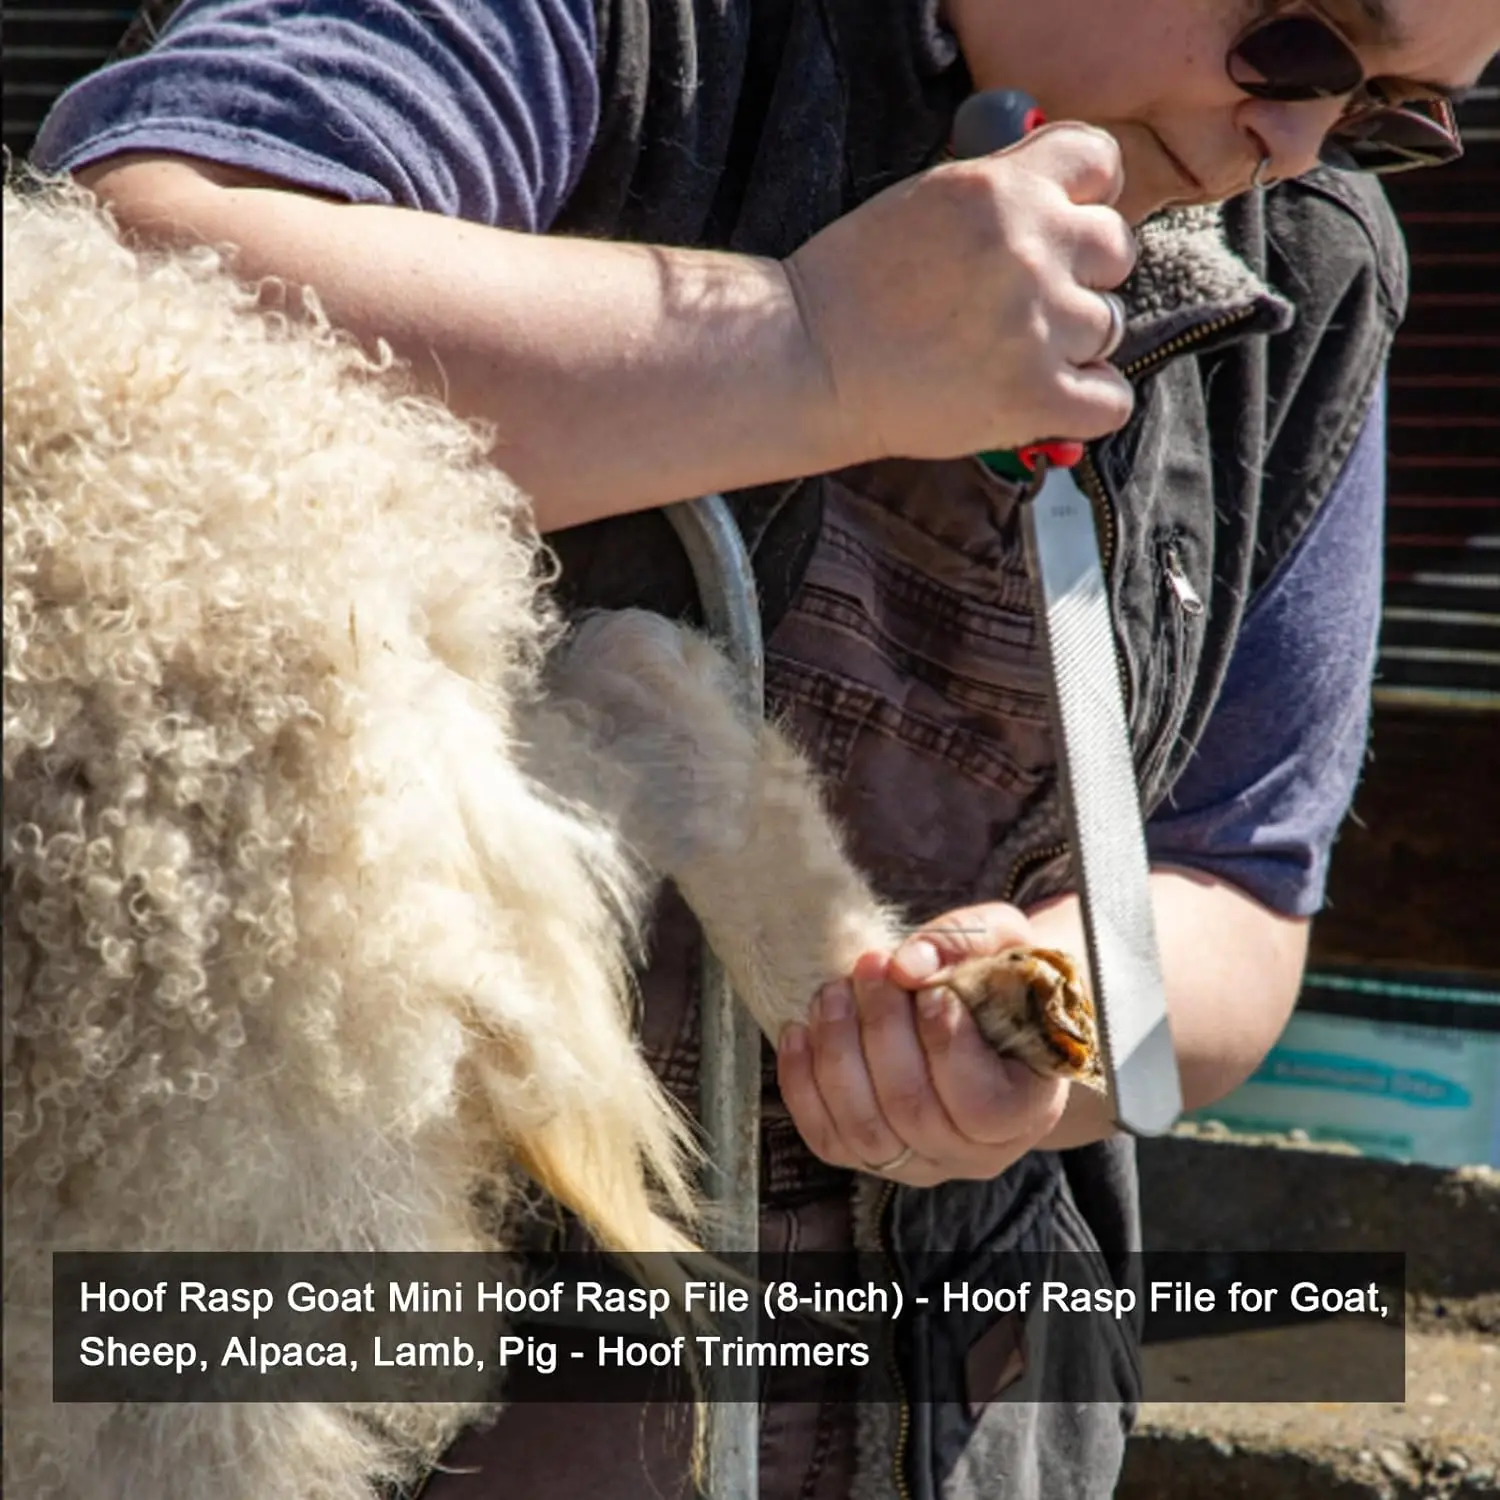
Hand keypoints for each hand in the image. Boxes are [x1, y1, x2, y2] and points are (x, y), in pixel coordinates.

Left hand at [775, 904, 1069, 1185]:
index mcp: (1027, 1109)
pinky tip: (800, 1030)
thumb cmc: (1001, 977)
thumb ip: (964, 942)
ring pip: (865, 1130)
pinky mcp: (868, 1158)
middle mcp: (976, 1153)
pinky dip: (802, 1083)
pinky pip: (825, 1138)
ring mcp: (920, 1162)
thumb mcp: (1005, 942)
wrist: (982, 1013)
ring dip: (838, 1051)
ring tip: (833, 992)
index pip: (982, 1105)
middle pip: (913, 1111)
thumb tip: (905, 963)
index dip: (947, 1044)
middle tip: (871, 967)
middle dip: (881, 1030)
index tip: (930, 989)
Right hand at [783, 123, 1136, 464]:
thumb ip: (1001, 189)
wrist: (806, 361)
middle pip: (1115, 248)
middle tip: (1026, 300)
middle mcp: (1032, 250)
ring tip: (1009, 353)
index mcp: (1005, 190)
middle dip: (1080, 272)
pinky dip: (1088, 401)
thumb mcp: (928, 198)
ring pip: (1109, 326)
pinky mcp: (1034, 397)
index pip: (1101, 163)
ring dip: (1071, 341)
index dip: (1088, 196)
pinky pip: (1111, 400)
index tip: (1066, 224)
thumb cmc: (850, 284)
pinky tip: (1051, 397)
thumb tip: (1060, 201)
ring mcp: (1039, 326)